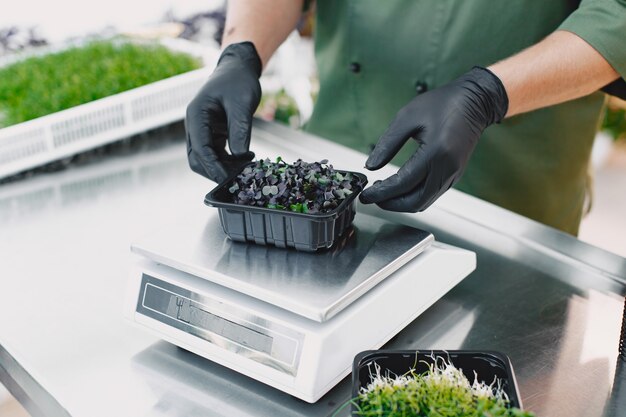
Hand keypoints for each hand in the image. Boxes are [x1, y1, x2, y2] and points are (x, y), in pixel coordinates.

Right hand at [185, 42, 261, 182]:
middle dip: (215, 171)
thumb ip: (239, 129)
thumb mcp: (241, 103)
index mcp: (196, 115)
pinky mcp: (213, 134)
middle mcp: (195, 125)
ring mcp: (202, 130)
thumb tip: (240, 157)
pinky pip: (216, 154)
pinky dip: (228, 161)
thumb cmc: (238, 80)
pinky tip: (245, 160)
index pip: (199, 149)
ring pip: (206, 159)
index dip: (213, 167)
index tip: (229, 179)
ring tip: (246, 169)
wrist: (239, 69)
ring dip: (223, 167)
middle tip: (239, 178)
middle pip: (197, 159)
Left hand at [359, 67, 507, 211]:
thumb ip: (387, 143)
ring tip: (383, 191)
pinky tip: (400, 186)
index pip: (402, 184)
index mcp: (435, 153)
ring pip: (423, 202)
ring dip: (401, 202)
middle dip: (390, 204)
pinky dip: (413, 196)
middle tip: (372, 196)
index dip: (381, 193)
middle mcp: (446, 169)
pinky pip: (431, 195)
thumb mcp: (407, 117)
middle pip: (414, 202)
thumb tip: (371, 166)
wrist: (475, 101)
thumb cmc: (442, 104)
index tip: (365, 194)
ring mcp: (453, 175)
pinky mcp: (454, 175)